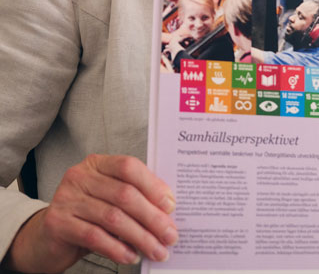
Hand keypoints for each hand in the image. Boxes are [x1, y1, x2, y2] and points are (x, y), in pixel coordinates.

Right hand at [4, 154, 177, 272]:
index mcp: (97, 163)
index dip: (152, 185)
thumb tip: (167, 208)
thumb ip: (132, 197)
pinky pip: (95, 236)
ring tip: (156, 250)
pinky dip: (117, 248)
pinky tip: (131, 256)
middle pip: (124, 194)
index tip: (170, 206)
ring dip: (140, 237)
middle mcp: (80, 175)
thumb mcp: (108, 199)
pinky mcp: (58, 223)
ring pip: (113, 217)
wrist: (46, 237)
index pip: (128, 166)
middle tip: (170, 235)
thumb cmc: (85, 216)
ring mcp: (67, 198)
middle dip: (152, 217)